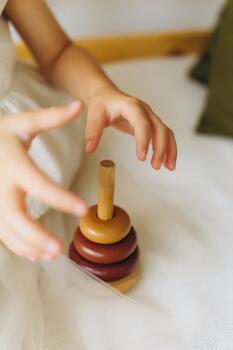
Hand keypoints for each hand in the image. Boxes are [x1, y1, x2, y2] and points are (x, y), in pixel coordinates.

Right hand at [0, 102, 86, 261]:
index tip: (83, 209)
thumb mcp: (22, 122)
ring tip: (52, 255)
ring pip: (6, 230)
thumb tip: (79, 106)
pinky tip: (35, 254)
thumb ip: (51, 117)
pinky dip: (17, 246)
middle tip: (59, 249)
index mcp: (13, 163)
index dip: (61, 198)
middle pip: (14, 216)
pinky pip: (2, 232)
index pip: (39, 184)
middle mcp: (0, 185)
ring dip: (28, 246)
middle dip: (36, 235)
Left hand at [85, 86, 176, 169]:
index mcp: (131, 106)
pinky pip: (164, 135)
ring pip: (166, 132)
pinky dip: (169, 148)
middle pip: (159, 128)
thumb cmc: (101, 104)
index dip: (144, 139)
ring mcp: (150, 116)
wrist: (107, 95)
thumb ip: (92, 131)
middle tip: (155, 166)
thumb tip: (90, 149)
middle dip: (160, 148)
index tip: (142, 157)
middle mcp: (144, 110)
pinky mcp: (151, 124)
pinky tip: (167, 163)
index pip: (142, 123)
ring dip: (169, 149)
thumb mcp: (93, 115)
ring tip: (168, 167)